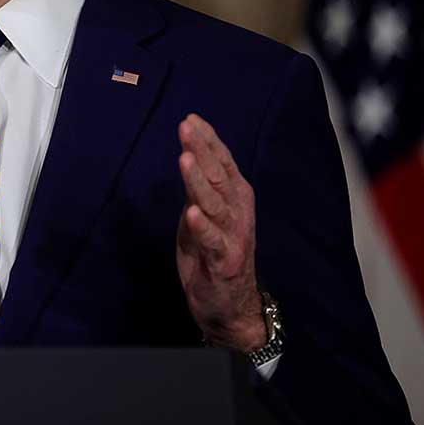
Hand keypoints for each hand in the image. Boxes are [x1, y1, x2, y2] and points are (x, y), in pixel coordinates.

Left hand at [176, 114, 264, 351]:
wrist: (230, 305)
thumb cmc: (214, 251)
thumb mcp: (204, 212)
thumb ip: (200, 185)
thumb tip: (190, 148)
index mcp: (235, 196)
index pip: (222, 161)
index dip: (207, 140)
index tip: (191, 119)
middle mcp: (238, 212)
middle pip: (218, 176)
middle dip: (202, 151)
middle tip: (186, 127)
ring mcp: (233, 237)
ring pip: (214, 204)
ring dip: (199, 182)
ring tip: (185, 159)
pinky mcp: (224, 262)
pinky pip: (212, 242)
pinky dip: (202, 227)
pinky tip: (191, 213)